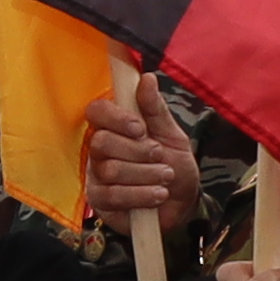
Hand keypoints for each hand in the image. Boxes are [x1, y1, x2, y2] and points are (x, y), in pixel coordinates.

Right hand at [80, 84, 198, 242]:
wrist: (183, 202)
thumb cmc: (174, 164)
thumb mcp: (171, 134)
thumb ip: (156, 109)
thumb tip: (147, 78)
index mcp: (114, 126)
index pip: (97, 111)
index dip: (115, 118)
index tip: (139, 128)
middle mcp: (98, 148)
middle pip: (101, 142)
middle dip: (137, 151)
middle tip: (160, 156)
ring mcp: (96, 175)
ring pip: (110, 170)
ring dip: (146, 174)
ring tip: (165, 177)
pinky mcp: (99, 201)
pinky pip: (112, 196)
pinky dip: (141, 195)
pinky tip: (158, 194)